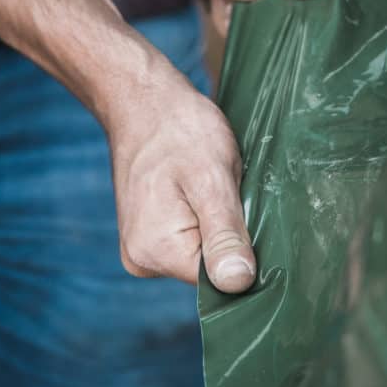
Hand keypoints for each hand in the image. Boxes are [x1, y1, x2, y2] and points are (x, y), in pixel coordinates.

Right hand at [107, 71, 255, 293]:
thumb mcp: (212, 178)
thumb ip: (224, 235)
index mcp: (155, 252)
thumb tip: (237, 284)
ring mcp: (141, 248)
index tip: (245, 213)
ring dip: (218, 226)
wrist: (143, 101)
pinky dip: (205, 220)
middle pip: (209, 272)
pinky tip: (200, 191)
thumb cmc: (179, 130)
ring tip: (210, 187)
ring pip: (201, 255)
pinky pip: (190, 241)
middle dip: (229, 236)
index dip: (244, 253)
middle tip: (226, 192)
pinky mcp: (148, 235)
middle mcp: (142, 260)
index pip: (219, 282)